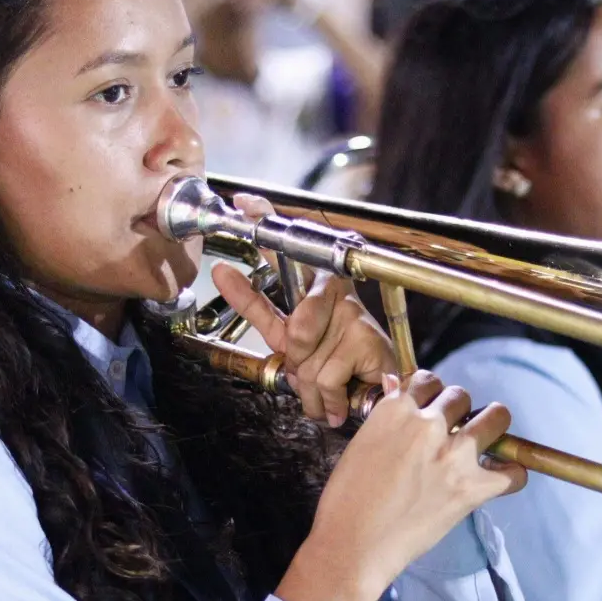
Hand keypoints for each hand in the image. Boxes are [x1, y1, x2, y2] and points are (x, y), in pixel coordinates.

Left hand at [212, 194, 396, 427]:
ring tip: (330, 389)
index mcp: (310, 290)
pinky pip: (326, 376)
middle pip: (296, 329)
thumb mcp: (287, 343)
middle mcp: (333, 293)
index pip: (284, 251)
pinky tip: (343, 395)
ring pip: (307, 357)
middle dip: (300, 362)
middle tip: (314, 371)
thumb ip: (259, 312)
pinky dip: (329, 398)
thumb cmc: (334, 367)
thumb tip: (225, 272)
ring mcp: (353, 314)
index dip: (264, 223)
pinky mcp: (367, 338)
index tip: (243, 202)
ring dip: (313, 388)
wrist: (376, 396)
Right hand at [278, 371, 526, 600]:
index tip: (430, 410)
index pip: (427, 381)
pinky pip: (513, 472)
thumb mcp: (359, 445)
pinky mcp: (472, 488)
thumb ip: (386, 418)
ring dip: (492, 426)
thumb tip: (397, 389)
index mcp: (395, 410)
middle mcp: (429, 424)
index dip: (430, 396)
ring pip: (495, 417)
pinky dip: (512, 474)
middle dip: (457, 411)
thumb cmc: (346, 501)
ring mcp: (454, 455)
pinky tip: (502, 477)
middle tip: (452, 432)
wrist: (353, 546)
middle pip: (460, 397)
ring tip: (486, 441)